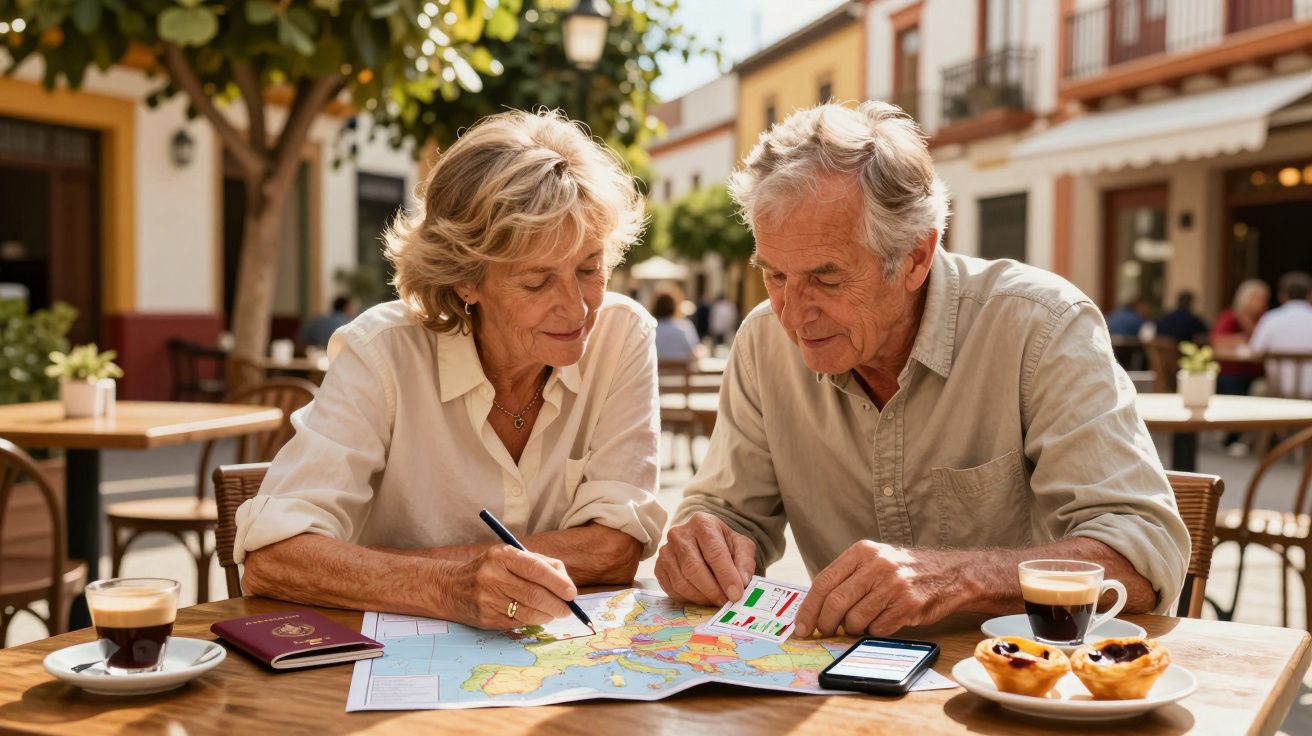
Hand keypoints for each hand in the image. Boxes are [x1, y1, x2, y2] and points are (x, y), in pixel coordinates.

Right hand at [440, 545, 576, 629]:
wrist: (451, 588)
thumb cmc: (491, 569)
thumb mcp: (510, 557)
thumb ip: (540, 564)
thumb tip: (567, 583)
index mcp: (502, 556)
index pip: (535, 569)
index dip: (557, 582)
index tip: (571, 593)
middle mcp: (493, 576)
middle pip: (534, 594)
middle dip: (557, 604)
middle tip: (567, 609)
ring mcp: (487, 599)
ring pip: (528, 612)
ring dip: (547, 615)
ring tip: (553, 612)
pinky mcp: (486, 618)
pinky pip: (518, 623)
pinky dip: (532, 621)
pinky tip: (535, 616)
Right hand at [655, 512, 755, 605]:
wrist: (703, 542)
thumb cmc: (723, 544)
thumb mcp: (741, 547)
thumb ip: (744, 562)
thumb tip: (742, 582)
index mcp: (702, 523)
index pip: (714, 552)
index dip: (726, 576)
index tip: (736, 595)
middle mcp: (679, 534)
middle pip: (694, 568)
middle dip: (713, 590)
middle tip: (726, 603)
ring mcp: (666, 551)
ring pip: (682, 582)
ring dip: (701, 597)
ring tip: (715, 601)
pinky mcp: (659, 567)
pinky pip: (672, 589)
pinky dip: (688, 599)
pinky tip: (701, 598)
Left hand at [794, 541, 961, 637]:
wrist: (948, 574)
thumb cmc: (903, 571)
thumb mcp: (873, 561)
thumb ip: (846, 578)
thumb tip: (814, 608)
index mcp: (862, 552)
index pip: (824, 582)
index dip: (808, 608)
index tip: (801, 627)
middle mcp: (876, 565)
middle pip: (835, 603)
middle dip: (825, 623)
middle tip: (825, 632)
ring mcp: (893, 585)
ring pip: (855, 620)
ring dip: (854, 629)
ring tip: (864, 621)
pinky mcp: (908, 605)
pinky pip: (877, 629)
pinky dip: (875, 631)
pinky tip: (884, 621)